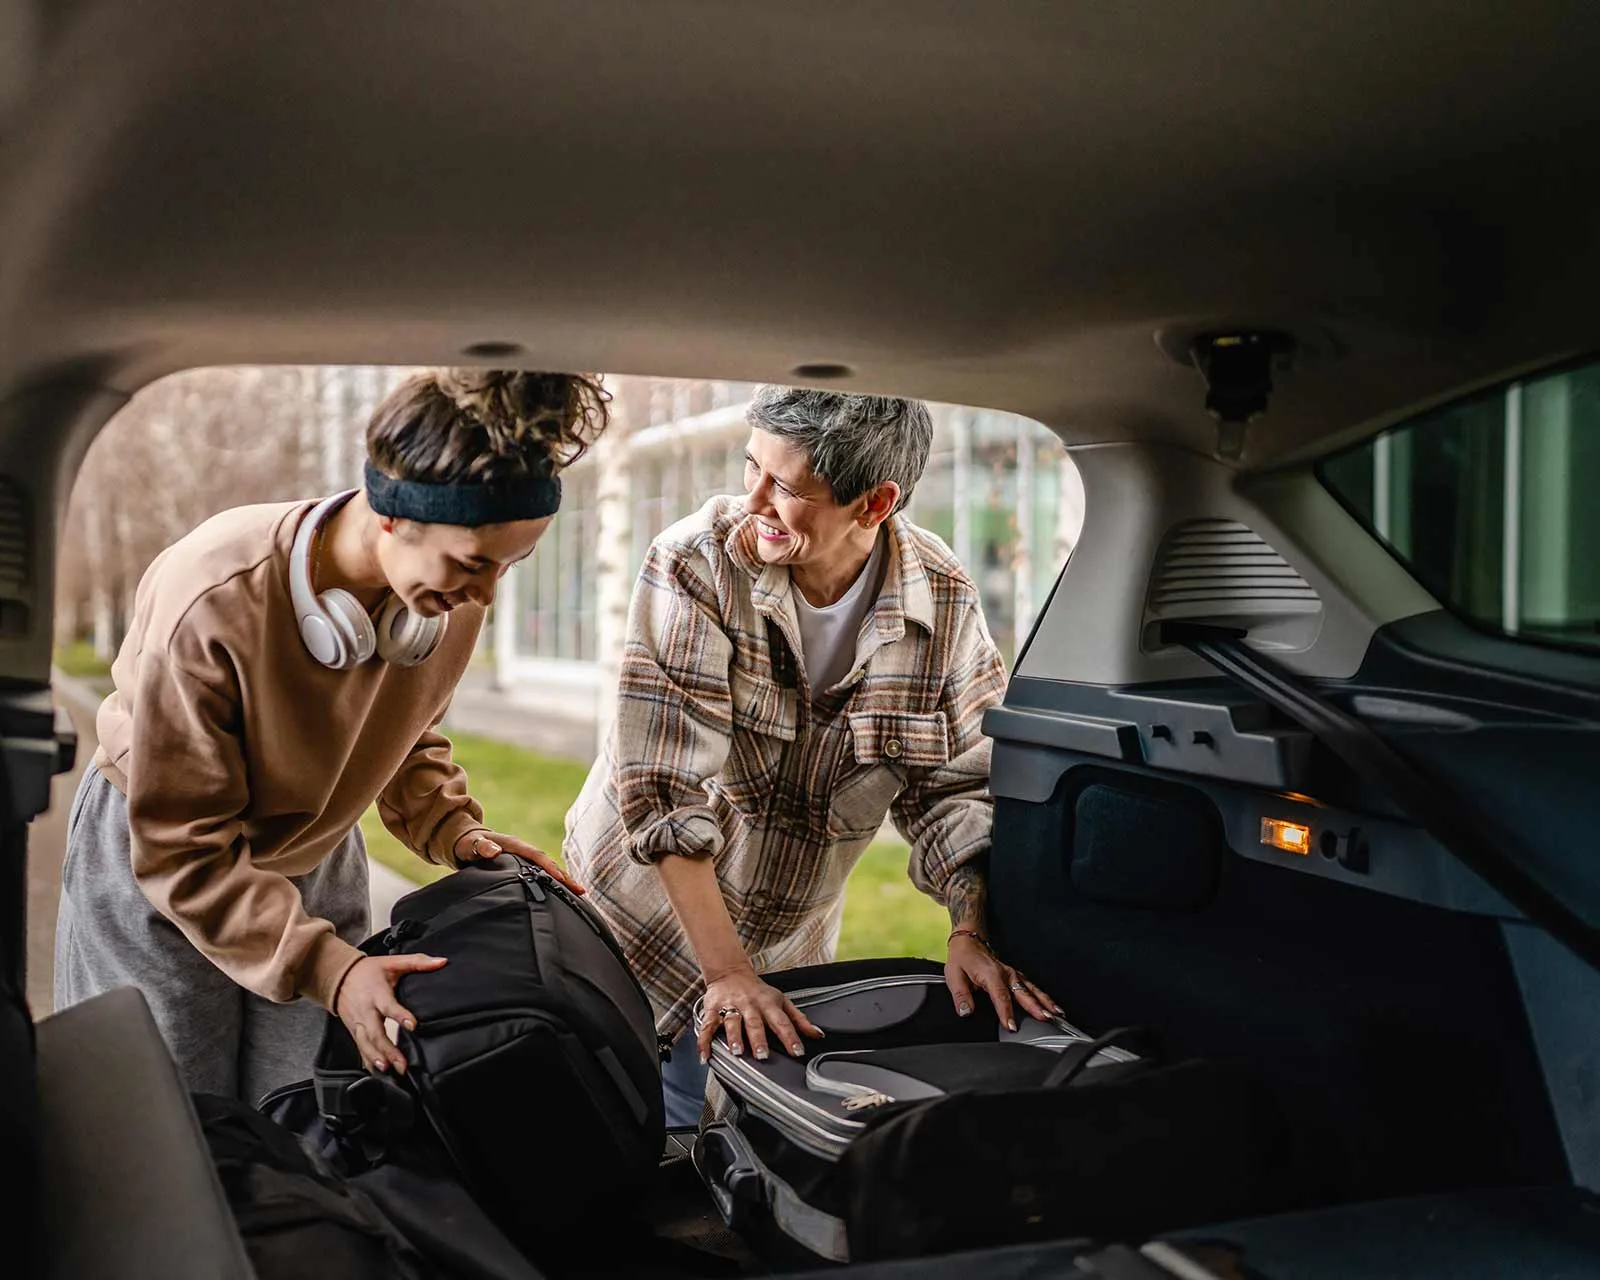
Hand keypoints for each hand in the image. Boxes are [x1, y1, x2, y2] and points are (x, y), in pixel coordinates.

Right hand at [334, 952, 446, 1073]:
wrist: (339, 977)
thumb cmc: (367, 971)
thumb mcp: (392, 962)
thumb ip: (418, 962)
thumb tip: (441, 962)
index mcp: (377, 994)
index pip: (388, 1006)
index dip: (399, 1015)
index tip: (412, 1025)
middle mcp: (366, 1011)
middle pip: (375, 1033)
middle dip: (387, 1049)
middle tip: (401, 1063)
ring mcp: (358, 1023)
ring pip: (365, 1044)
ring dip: (376, 1058)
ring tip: (387, 1069)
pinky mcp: (354, 1031)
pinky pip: (360, 1048)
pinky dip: (367, 1060)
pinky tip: (376, 1072)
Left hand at [455, 828, 584, 894]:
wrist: (469, 841)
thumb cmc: (469, 844)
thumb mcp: (472, 845)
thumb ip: (482, 847)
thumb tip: (495, 851)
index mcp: (515, 845)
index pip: (536, 856)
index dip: (549, 867)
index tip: (561, 879)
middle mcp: (524, 851)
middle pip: (548, 863)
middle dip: (564, 877)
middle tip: (581, 891)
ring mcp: (525, 859)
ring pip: (548, 869)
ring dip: (563, 881)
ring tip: (579, 895)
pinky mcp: (524, 866)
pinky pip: (542, 874)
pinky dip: (554, 883)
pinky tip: (563, 894)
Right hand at [698, 965, 823, 1064]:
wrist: (731, 973)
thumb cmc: (759, 992)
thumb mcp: (782, 1001)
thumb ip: (799, 1019)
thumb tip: (818, 1034)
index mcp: (769, 1004)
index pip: (782, 1021)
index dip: (791, 1036)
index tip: (797, 1051)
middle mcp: (750, 1005)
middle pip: (755, 1022)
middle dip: (758, 1038)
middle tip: (762, 1055)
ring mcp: (730, 1007)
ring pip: (731, 1022)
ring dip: (734, 1036)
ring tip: (737, 1051)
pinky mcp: (712, 1009)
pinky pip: (707, 1026)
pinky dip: (704, 1042)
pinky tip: (706, 1056)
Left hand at [945, 932, 1061, 1031]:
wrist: (969, 940)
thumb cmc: (962, 957)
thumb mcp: (954, 975)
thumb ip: (961, 996)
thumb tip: (966, 1012)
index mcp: (991, 974)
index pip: (1001, 996)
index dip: (1006, 1012)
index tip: (1011, 1026)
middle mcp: (1005, 974)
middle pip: (1023, 993)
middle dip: (1036, 1007)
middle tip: (1046, 1019)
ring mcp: (1013, 974)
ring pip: (1032, 989)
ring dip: (1045, 1001)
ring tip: (1057, 1014)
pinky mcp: (1016, 975)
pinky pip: (1032, 986)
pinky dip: (1044, 996)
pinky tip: (1052, 1005)